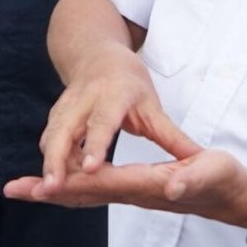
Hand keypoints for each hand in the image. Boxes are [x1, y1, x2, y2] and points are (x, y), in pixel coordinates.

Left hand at [4, 147, 246, 225]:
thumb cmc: (224, 179)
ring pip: (84, 195)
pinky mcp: (133, 190)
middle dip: (47, 191)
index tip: (44, 185)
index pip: (102, 184)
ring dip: (51, 192)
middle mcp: (133, 194)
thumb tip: (171, 188)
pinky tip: (53, 185)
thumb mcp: (213, 171)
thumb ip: (192, 178)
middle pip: (82, 194)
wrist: (233, 192)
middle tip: (13, 189)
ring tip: (19, 189)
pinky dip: (69, 188)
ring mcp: (132, 195)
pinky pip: (94, 191)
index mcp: (147, 185)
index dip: (72, 183)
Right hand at [32, 44, 199, 194]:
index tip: (90, 168)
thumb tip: (199, 159)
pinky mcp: (55, 116)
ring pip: (51, 136)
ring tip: (47, 190)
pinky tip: (51, 181)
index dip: (95, 145)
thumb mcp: (152, 105)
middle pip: (64, 131)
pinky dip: (48, 160)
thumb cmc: (129, 83)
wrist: (97, 56)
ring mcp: (65, 107)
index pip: (102, 122)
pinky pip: (48, 139)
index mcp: (112, 96)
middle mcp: (84, 100)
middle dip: (56, 159)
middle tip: (53, 188)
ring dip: (48, 163)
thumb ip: (171, 136)